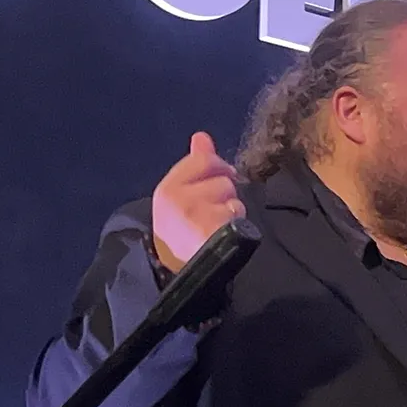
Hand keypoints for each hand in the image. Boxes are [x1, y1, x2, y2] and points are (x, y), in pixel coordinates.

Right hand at [151, 132, 244, 273]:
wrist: (178, 269)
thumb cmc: (180, 228)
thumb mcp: (178, 194)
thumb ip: (194, 163)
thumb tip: (202, 136)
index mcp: (167, 189)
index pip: (203, 160)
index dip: (218, 166)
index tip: (221, 176)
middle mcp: (180, 201)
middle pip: (223, 180)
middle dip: (224, 193)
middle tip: (212, 210)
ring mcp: (197, 218)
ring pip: (234, 199)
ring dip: (232, 210)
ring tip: (217, 223)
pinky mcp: (214, 233)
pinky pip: (238, 216)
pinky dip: (236, 223)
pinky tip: (224, 233)